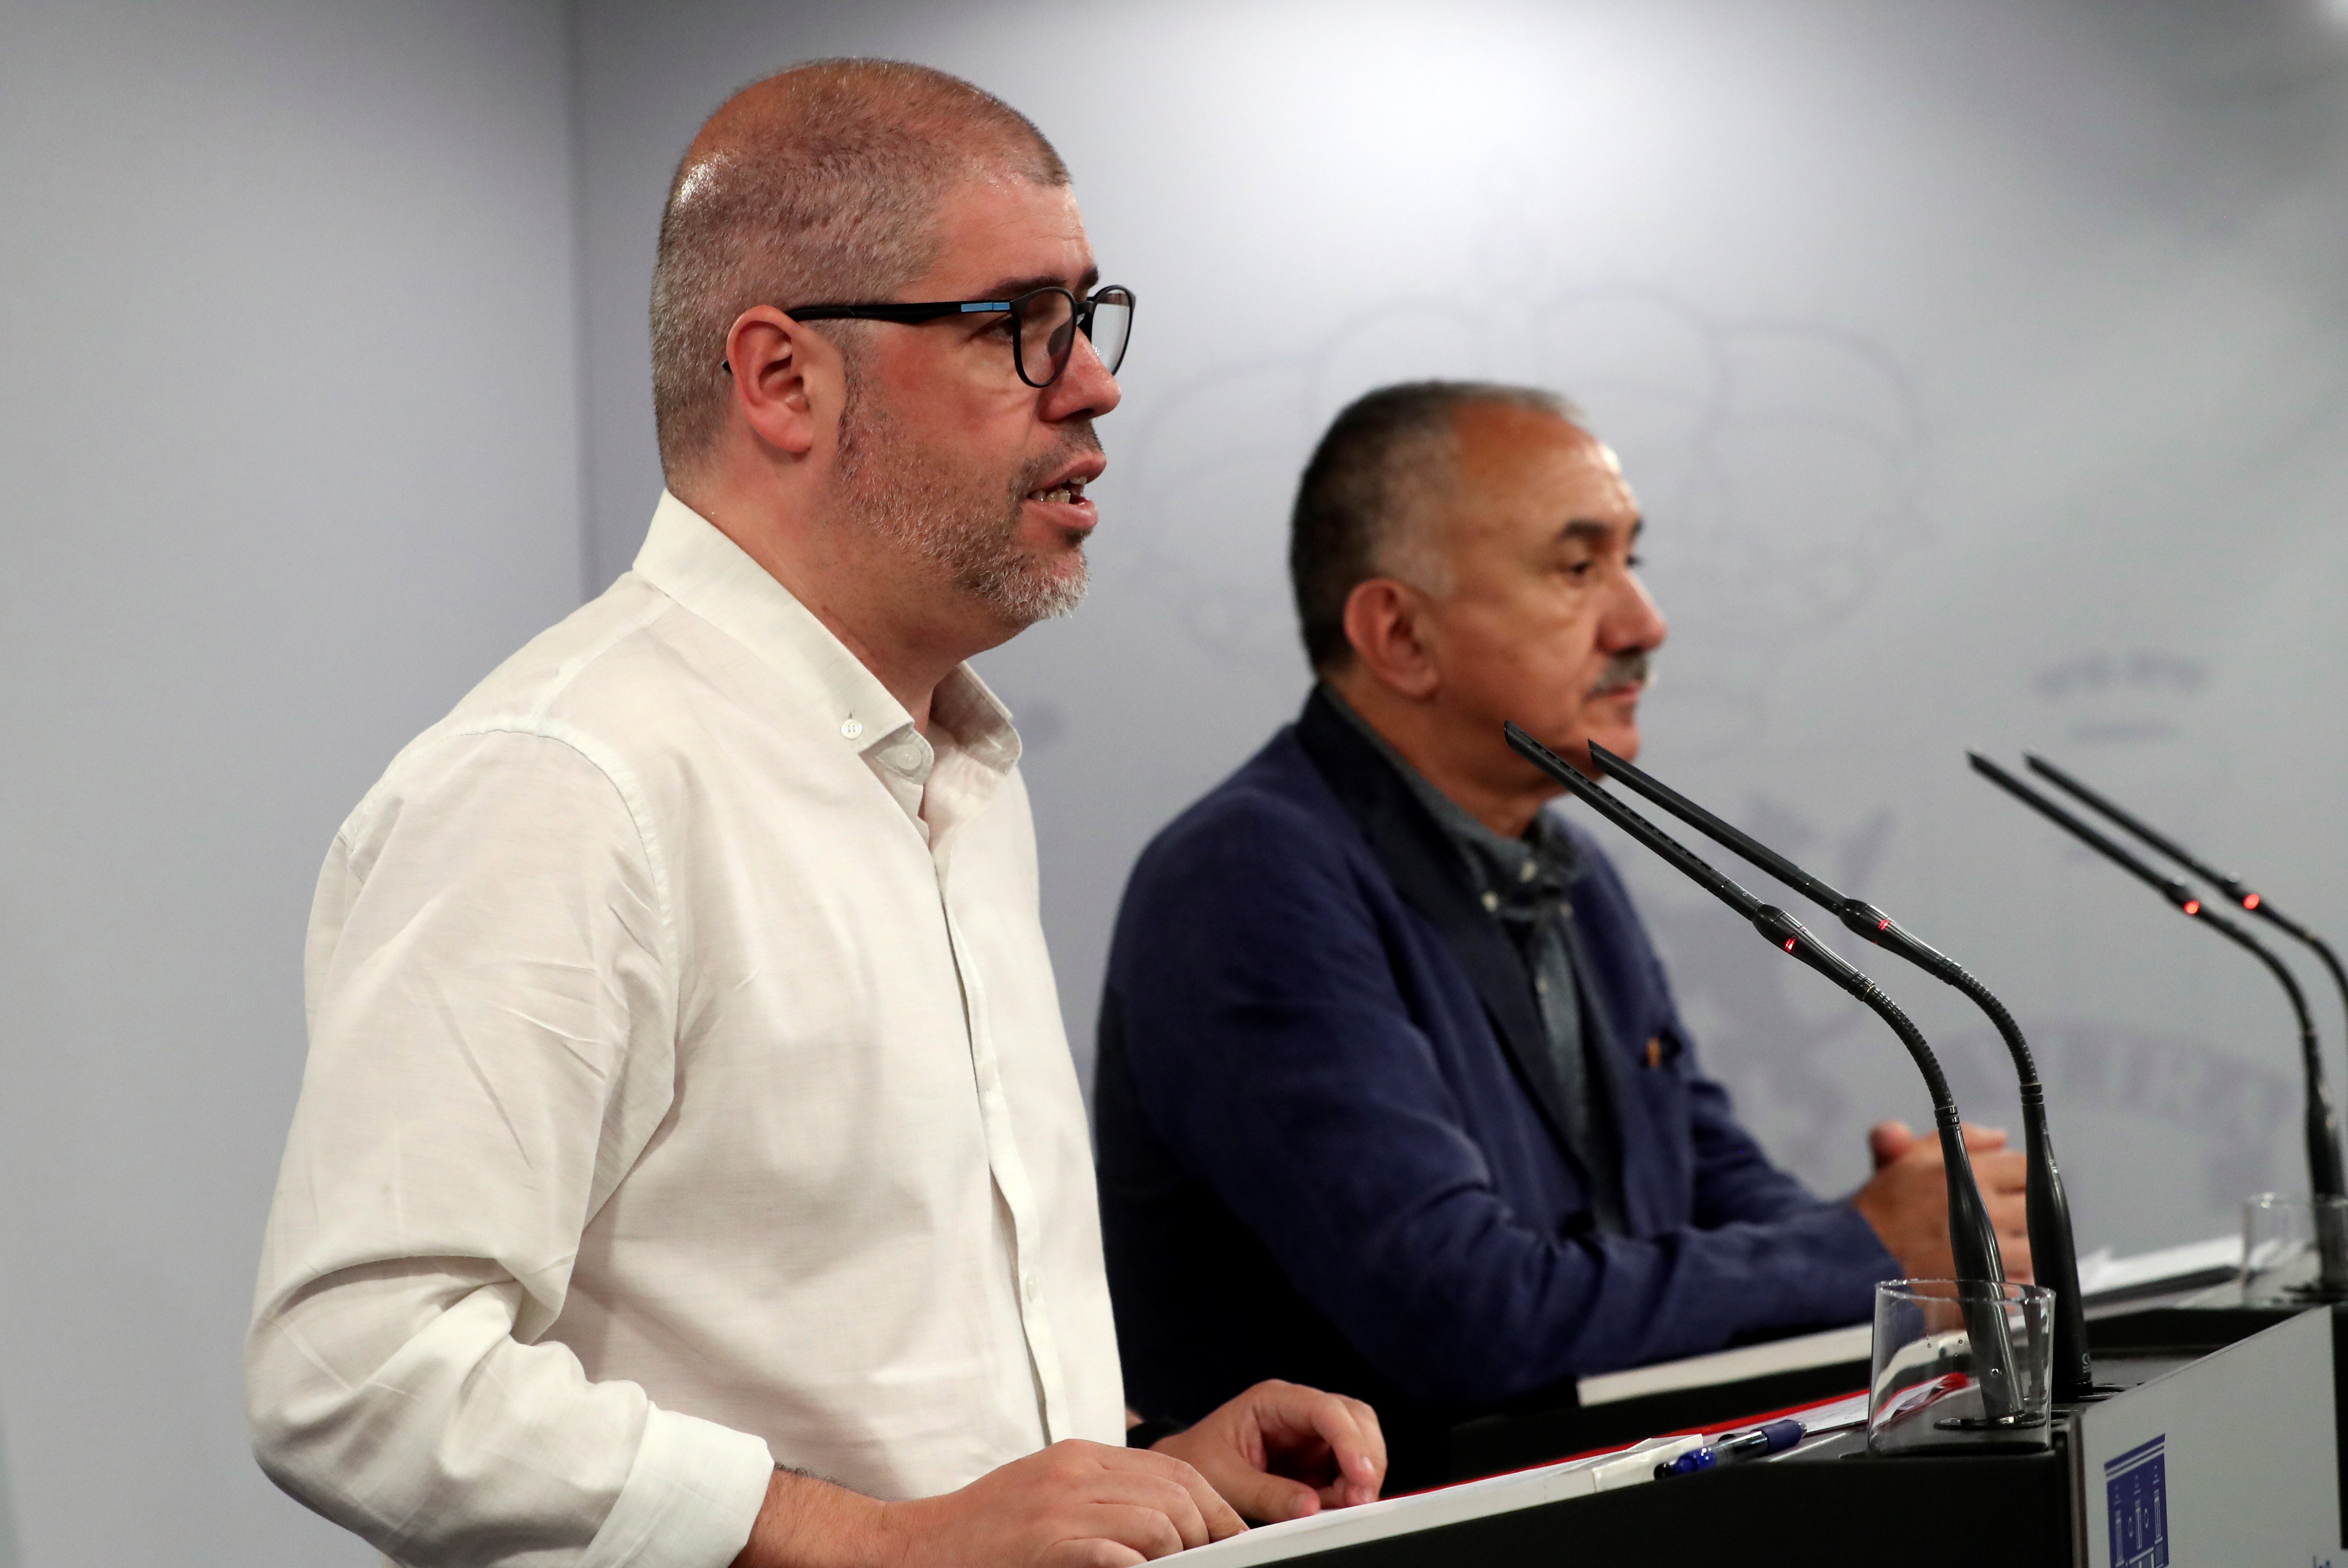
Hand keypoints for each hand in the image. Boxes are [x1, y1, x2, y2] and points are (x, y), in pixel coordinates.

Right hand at [729, 1440, 1242, 1567]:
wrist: (913, 1551)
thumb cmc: (981, 1536)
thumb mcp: (1046, 1495)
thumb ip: (1101, 1496)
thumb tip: (1166, 1517)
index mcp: (1077, 1457)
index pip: (1173, 1467)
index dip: (1212, 1505)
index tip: (1227, 1536)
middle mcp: (1074, 1473)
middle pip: (1177, 1492)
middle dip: (1207, 1531)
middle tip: (1213, 1559)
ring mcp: (1061, 1508)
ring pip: (1161, 1522)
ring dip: (1179, 1554)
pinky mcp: (1050, 1544)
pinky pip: (1122, 1554)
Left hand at [1150, 1379, 1384, 1523]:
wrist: (1185, 1472)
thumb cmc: (1198, 1463)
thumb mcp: (1225, 1480)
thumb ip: (1267, 1493)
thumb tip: (1311, 1507)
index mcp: (1272, 1401)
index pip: (1324, 1410)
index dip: (1350, 1440)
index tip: (1361, 1476)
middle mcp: (1298, 1411)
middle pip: (1354, 1419)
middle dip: (1365, 1457)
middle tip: (1360, 1499)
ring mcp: (1311, 1434)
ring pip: (1360, 1442)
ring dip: (1360, 1476)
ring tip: (1342, 1506)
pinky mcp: (1317, 1460)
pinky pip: (1348, 1469)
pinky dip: (1350, 1488)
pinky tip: (1333, 1505)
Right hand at [1850, 1120, 2031, 1282]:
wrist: (1858, 1253)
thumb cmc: (1883, 1206)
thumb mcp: (1910, 1155)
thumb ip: (1960, 1137)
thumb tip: (2000, 1136)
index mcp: (1972, 1174)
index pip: (2024, 1167)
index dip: (2015, 1175)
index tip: (2004, 1183)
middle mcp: (1987, 1211)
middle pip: (2034, 1208)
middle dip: (2019, 1211)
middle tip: (1999, 1216)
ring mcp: (1989, 1252)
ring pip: (2032, 1246)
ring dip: (2020, 1246)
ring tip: (1995, 1247)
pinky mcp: (1985, 1286)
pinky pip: (2019, 1280)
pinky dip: (2010, 1277)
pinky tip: (1990, 1272)